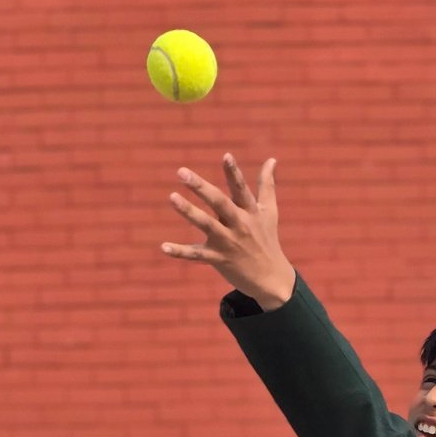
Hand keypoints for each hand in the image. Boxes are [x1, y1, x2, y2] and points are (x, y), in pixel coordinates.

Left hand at [162, 154, 296, 309]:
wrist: (271, 279)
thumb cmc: (267, 240)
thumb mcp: (269, 212)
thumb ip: (267, 184)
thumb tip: (272, 159)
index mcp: (250, 212)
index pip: (240, 189)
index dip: (233, 173)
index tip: (226, 156)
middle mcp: (239, 225)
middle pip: (219, 203)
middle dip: (201, 187)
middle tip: (182, 172)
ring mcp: (228, 242)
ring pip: (206, 225)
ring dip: (188, 211)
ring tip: (172, 197)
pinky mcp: (219, 259)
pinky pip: (196, 255)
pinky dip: (180, 252)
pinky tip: (163, 247)